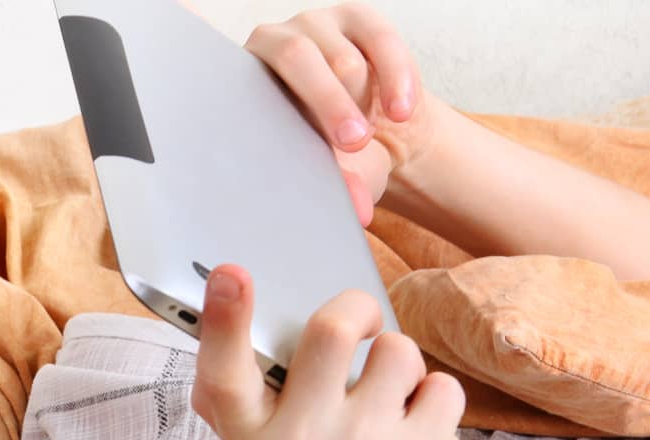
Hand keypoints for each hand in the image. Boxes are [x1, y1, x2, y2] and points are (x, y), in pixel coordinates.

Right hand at [189, 263, 489, 439]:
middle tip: (365, 328)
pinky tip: (423, 439)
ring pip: (395, 350)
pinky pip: (440, 385)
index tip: (233, 274)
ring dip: (404, 368)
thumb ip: (251, 401)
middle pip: (329, 328)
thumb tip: (222, 314)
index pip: (225, 378)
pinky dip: (438, 403)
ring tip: (394, 411)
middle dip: (359, 310)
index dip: (224, 322)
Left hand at [242, 2, 445, 226]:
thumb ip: (344, 187)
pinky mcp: (357, 16)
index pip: (253, 88)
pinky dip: (398, 79)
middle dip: (329, 104)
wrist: (378, 132)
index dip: (280, 119)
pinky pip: (382, 40)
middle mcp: (274, 43)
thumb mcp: (336, 174)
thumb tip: (359, 210)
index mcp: (246, 83)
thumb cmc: (337, 156)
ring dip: (365, 99)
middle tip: (355, 143)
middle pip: (297, 57)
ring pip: (344, 57)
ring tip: (377, 131)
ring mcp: (314, 24)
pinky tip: (403, 111)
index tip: (317, 149)